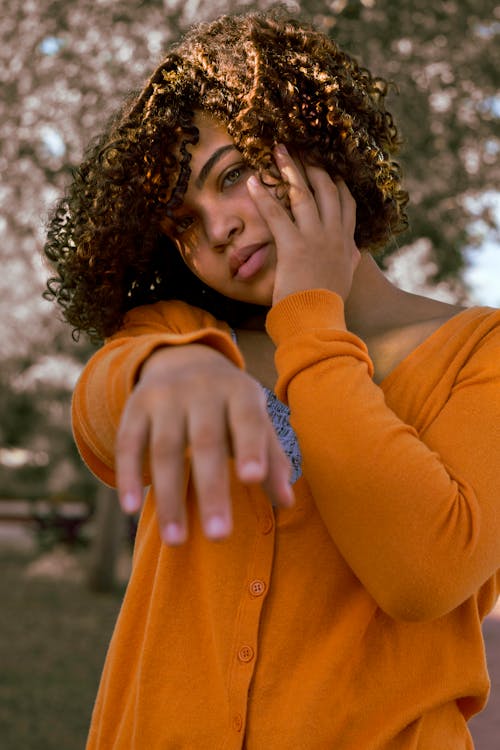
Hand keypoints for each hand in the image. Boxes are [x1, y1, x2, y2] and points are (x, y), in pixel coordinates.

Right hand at [115, 344, 293, 544]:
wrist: (184, 359)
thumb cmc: (230, 405)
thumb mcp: (255, 420)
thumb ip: (272, 458)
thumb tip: (287, 502)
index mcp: (240, 392)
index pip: (247, 420)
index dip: (250, 447)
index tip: (252, 479)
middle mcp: (202, 389)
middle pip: (206, 442)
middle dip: (212, 490)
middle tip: (219, 536)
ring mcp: (165, 396)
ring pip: (165, 448)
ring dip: (169, 497)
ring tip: (176, 540)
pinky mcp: (135, 406)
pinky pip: (128, 443)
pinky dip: (128, 475)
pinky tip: (130, 509)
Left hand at [247, 145, 360, 303]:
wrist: (317, 320)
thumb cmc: (327, 304)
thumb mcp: (346, 279)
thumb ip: (352, 262)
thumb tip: (357, 253)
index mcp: (346, 243)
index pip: (347, 204)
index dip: (338, 182)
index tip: (329, 167)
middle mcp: (333, 235)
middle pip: (327, 190)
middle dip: (314, 166)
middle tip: (301, 149)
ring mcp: (314, 238)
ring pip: (303, 194)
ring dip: (289, 169)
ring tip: (278, 150)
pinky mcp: (293, 246)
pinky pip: (276, 214)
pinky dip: (263, 196)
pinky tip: (252, 181)